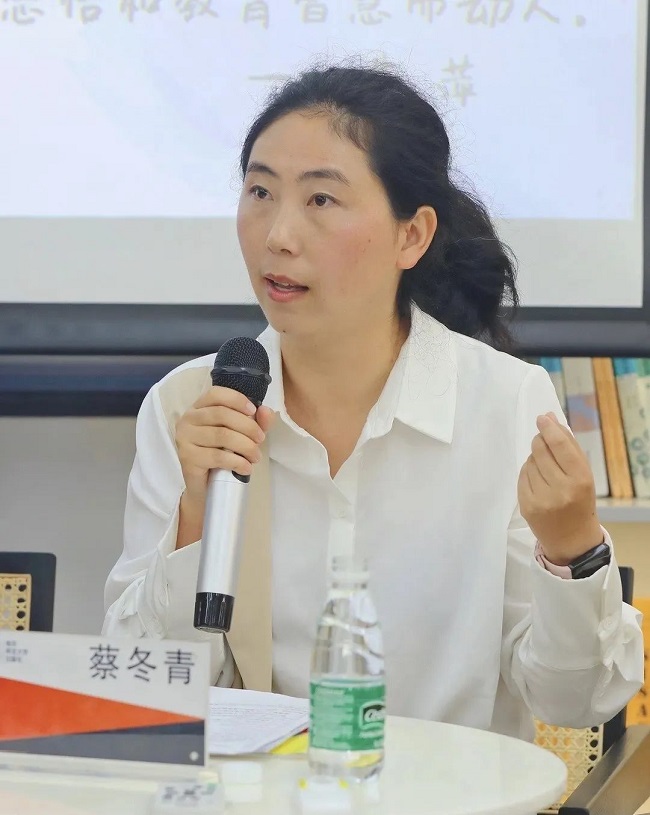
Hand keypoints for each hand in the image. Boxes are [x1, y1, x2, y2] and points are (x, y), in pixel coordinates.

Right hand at [176, 386, 274, 506]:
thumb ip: (256, 421)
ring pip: (221, 435)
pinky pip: (217, 456)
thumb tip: (266, 411)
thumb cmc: (223, 455)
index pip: (215, 394)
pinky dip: (237, 462)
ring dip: (245, 446)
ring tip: (256, 456)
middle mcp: (188, 419)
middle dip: (247, 426)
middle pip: (221, 414)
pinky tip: (246, 468)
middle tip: (260, 439)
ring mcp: (184, 438)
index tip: (254, 411)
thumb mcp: (243, 435)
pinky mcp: (187, 458)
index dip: (237, 399)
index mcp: (199, 408)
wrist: (205, 487)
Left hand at [517, 412, 602, 565]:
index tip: (542, 418)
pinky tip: (537, 480)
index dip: (549, 429)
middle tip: (542, 441)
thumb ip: (568, 446)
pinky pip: (522, 477)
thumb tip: (550, 417)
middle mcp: (561, 489)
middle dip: (540, 441)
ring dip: (534, 459)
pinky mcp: (527, 506)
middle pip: (540, 451)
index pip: (560, 446)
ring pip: (529, 462)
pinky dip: (527, 473)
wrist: (572, 539)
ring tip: (545, 470)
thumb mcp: (584, 474)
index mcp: (580, 479)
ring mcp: (542, 499)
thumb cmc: (580, 500)